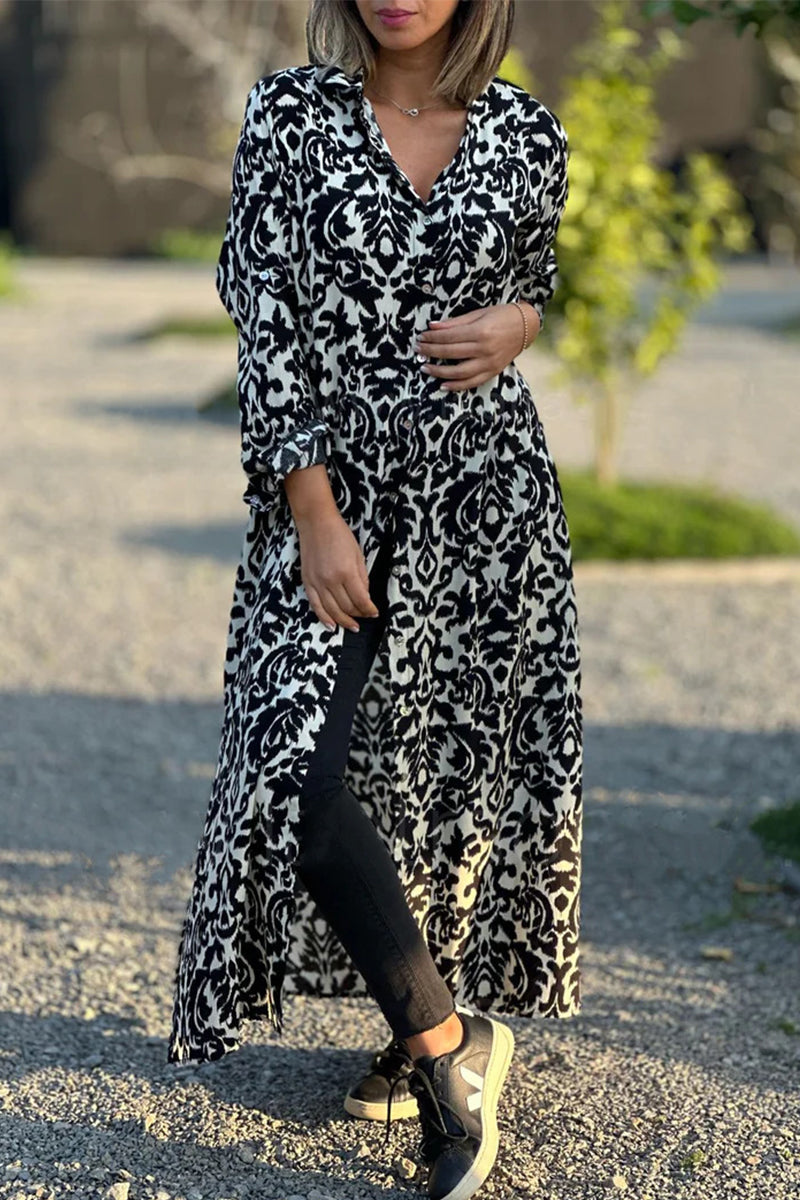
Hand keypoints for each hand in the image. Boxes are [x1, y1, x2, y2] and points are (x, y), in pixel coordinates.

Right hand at [295, 509, 378, 632]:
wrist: (316, 523)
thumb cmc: (339, 534)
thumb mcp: (358, 554)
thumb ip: (362, 577)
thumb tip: (365, 596)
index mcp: (347, 572)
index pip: (361, 600)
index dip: (369, 610)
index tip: (374, 612)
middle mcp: (331, 580)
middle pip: (347, 607)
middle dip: (359, 615)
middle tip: (365, 617)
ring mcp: (317, 583)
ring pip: (332, 611)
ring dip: (344, 621)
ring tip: (352, 626)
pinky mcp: (308, 582)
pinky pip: (315, 606)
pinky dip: (324, 618)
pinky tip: (332, 626)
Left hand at [414, 303, 540, 390]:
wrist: (526, 326)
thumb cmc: (501, 315)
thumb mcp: (479, 313)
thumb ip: (456, 322)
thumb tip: (433, 326)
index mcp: (480, 331)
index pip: (449, 336)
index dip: (432, 337)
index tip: (420, 337)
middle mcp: (484, 349)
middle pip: (450, 352)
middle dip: (431, 351)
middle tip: (418, 350)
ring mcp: (489, 362)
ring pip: (458, 372)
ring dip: (439, 371)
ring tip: (425, 368)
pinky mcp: (492, 371)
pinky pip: (472, 382)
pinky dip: (456, 386)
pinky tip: (442, 385)